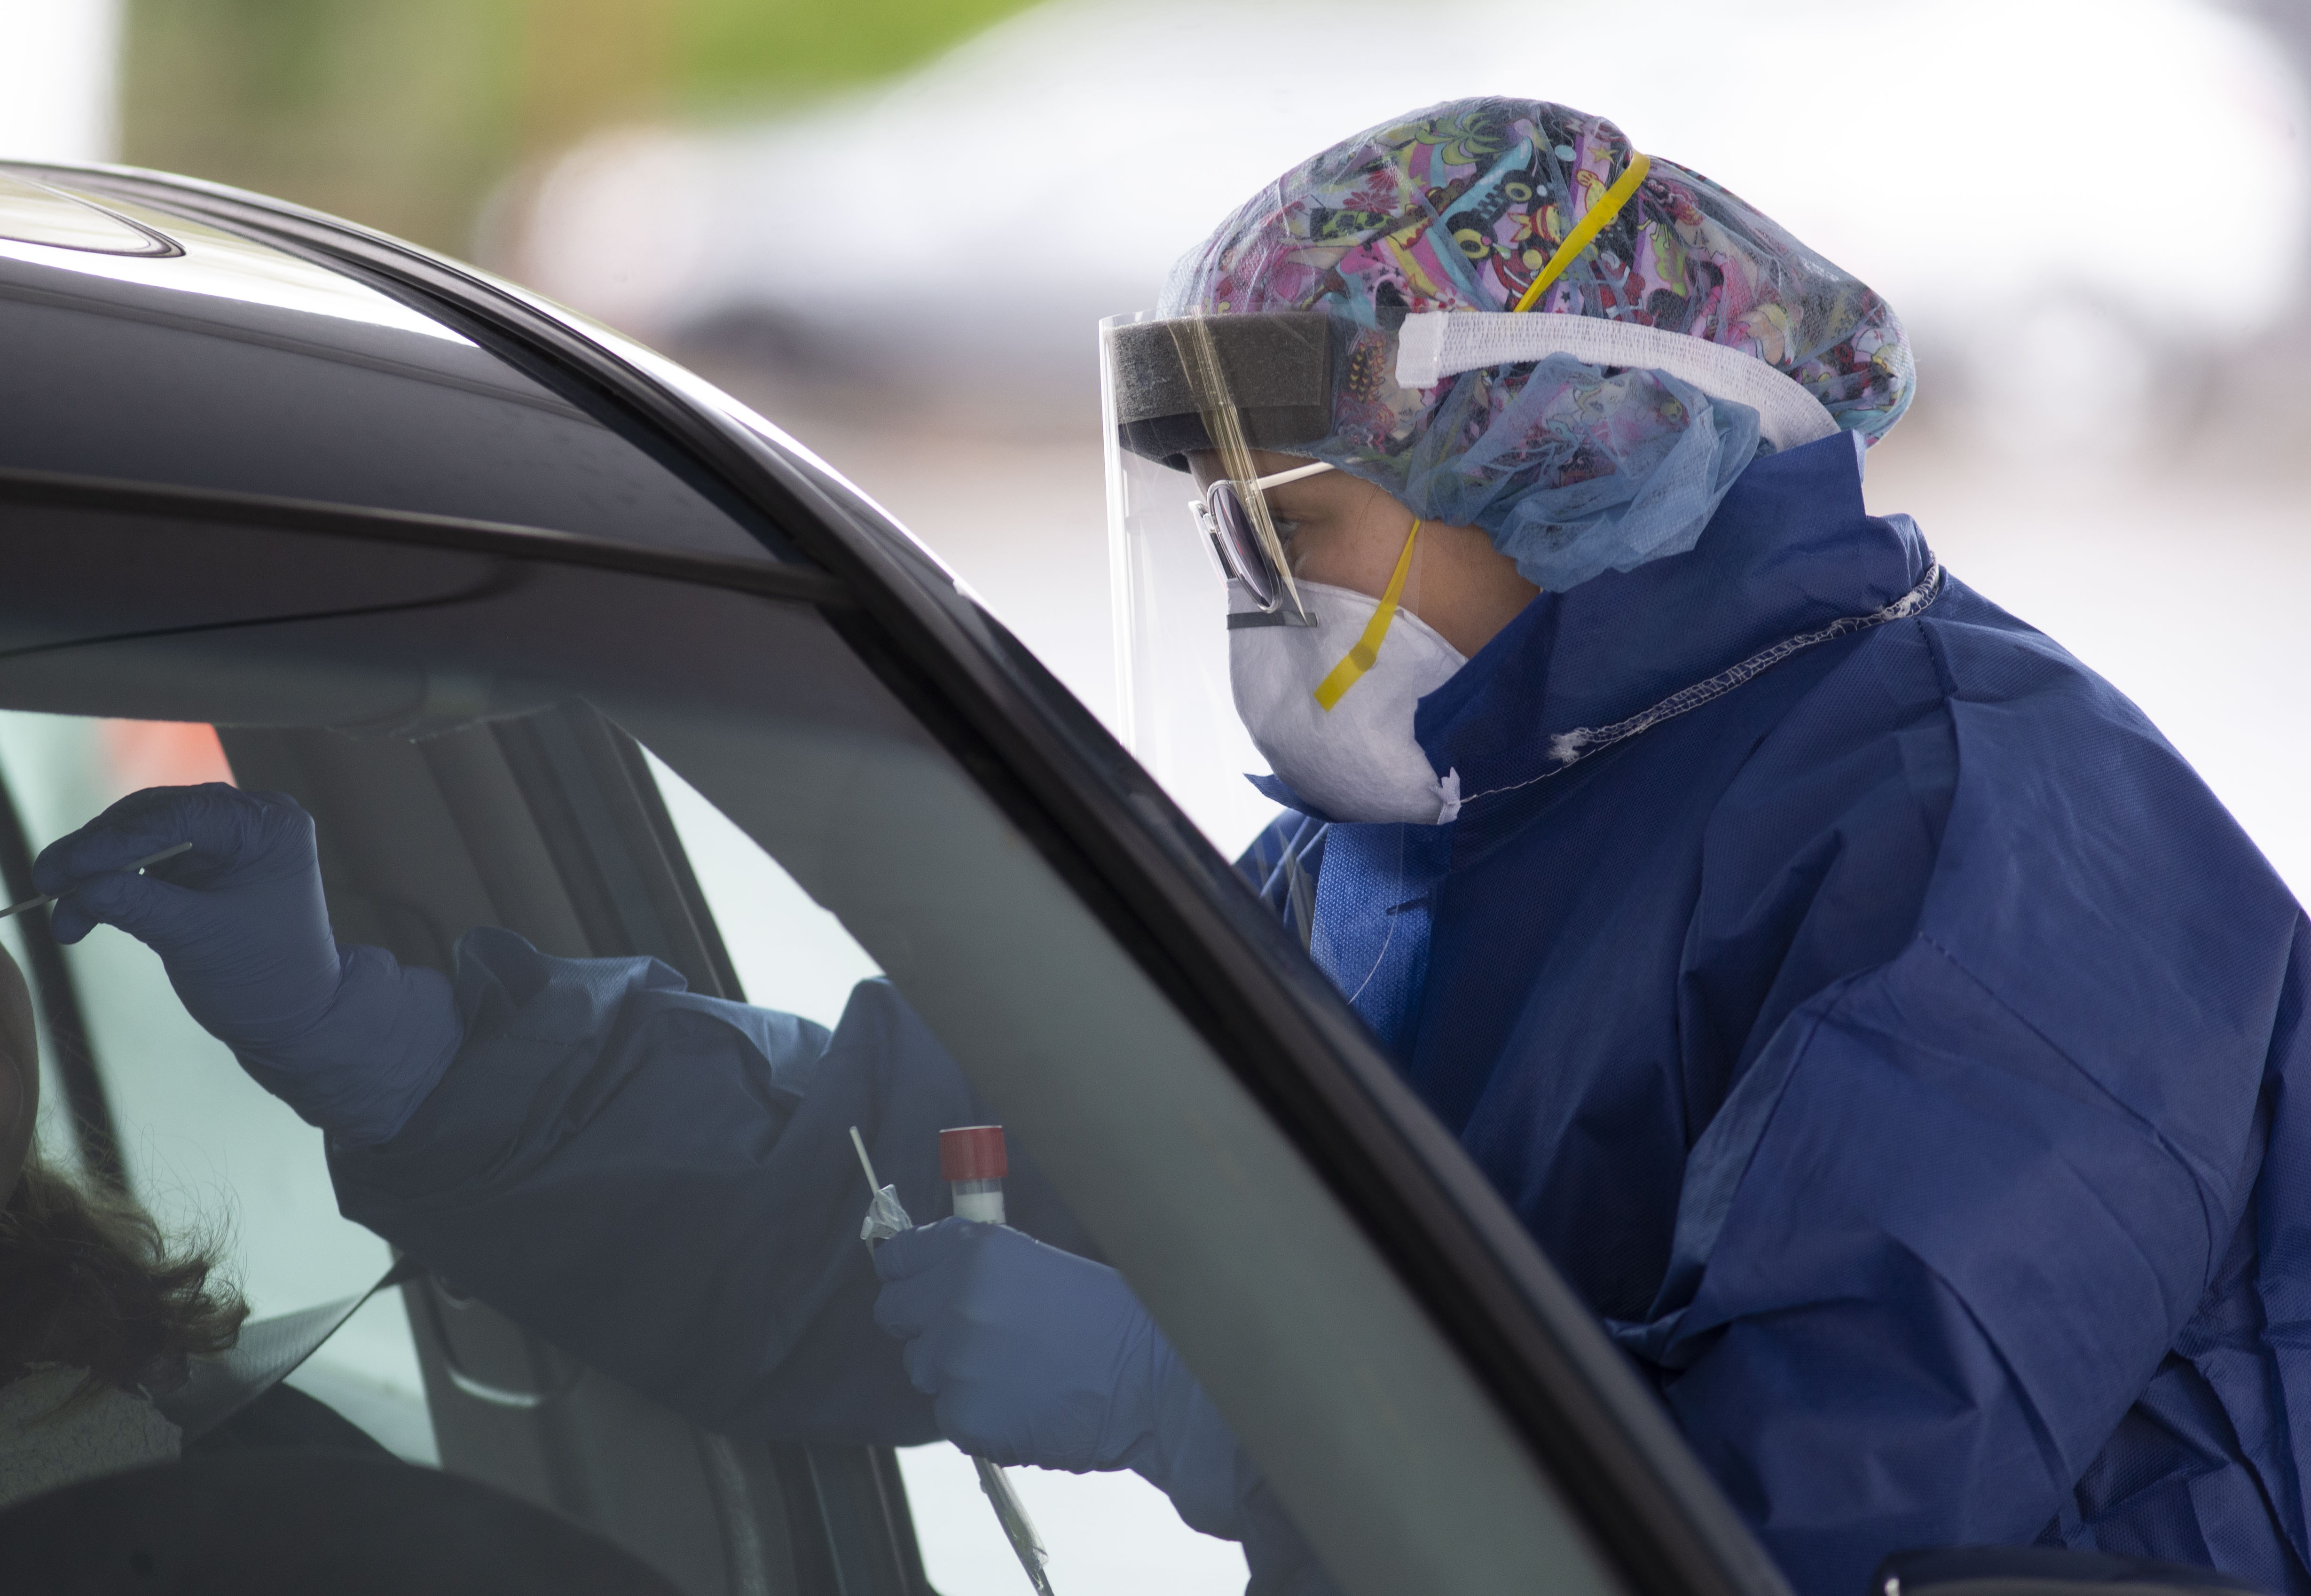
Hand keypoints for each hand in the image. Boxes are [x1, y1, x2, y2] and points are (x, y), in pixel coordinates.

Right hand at [32, 784, 458, 1143]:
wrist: (295, 1015)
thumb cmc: (264, 979)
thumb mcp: (196, 940)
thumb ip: (137, 906)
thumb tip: (78, 886)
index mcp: (270, 826)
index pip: (181, 815)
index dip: (114, 841)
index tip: (63, 868)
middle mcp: (251, 820)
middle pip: (154, 817)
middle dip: (97, 854)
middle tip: (46, 883)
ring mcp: (226, 839)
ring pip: (140, 836)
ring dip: (96, 873)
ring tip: (63, 917)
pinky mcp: (202, 862)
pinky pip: (144, 860)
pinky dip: (111, 886)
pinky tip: (80, 916)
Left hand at [872, 1218, 1162, 1471]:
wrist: (1149, 1381)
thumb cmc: (1109, 1321)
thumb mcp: (1038, 1265)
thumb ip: (978, 1268)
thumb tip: (934, 1277)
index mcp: (976, 1251)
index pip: (899, 1257)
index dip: (908, 1273)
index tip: (916, 1283)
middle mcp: (955, 1300)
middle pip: (896, 1312)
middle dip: (925, 1324)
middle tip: (970, 1336)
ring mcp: (956, 1362)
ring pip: (923, 1367)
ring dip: (954, 1372)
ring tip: (1015, 1372)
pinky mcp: (964, 1416)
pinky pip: (950, 1413)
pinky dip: (977, 1414)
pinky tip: (1022, 1404)